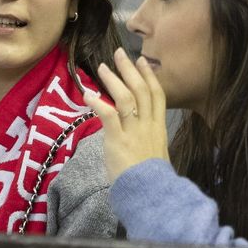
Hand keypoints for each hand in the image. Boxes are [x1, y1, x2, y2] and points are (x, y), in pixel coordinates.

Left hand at [85, 48, 169, 183]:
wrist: (150, 194)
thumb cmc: (150, 180)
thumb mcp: (154, 154)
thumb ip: (146, 139)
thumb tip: (135, 133)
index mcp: (158, 128)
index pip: (157, 95)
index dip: (149, 76)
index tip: (143, 61)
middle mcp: (148, 125)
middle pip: (141, 90)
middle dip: (130, 70)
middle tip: (120, 53)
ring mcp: (134, 131)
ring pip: (127, 98)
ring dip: (113, 80)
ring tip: (102, 68)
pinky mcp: (119, 140)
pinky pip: (109, 115)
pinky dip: (98, 102)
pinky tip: (88, 94)